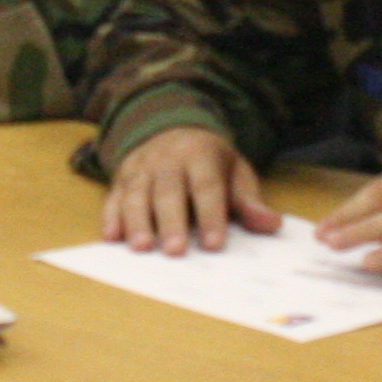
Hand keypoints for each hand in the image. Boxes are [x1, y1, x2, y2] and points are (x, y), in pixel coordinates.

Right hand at [99, 127, 278, 256]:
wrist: (172, 130)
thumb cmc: (208, 162)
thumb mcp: (234, 172)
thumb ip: (248, 200)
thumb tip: (270, 224)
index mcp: (200, 154)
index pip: (207, 186)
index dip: (211, 215)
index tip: (215, 244)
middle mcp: (167, 159)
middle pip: (168, 191)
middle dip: (171, 221)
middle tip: (175, 251)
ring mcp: (140, 168)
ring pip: (137, 194)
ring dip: (137, 221)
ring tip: (142, 248)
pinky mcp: (121, 179)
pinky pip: (113, 197)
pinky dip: (111, 217)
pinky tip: (111, 237)